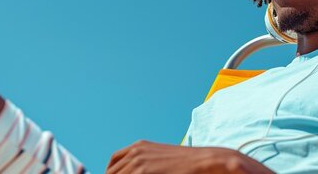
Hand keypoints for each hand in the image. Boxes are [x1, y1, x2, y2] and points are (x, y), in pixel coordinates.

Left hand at [106, 140, 274, 173]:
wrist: (205, 161)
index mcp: (138, 147)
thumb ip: (144, 165)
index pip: (112, 165)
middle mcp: (136, 152)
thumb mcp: (160, 160)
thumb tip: (132, 171)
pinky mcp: (144, 172)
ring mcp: (138, 162)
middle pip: (111, 173)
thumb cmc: (186, 165)